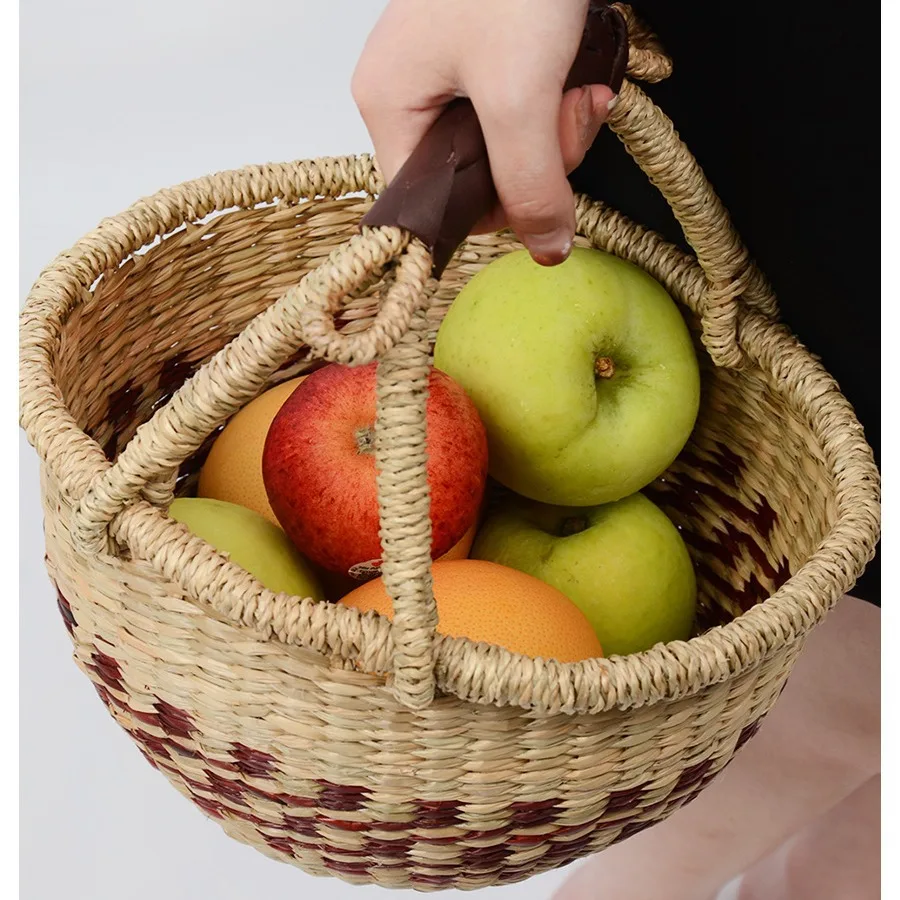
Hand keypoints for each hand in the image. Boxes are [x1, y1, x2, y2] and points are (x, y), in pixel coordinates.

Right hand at [352, 0, 617, 265]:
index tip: (533, 196)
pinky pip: (521, 113)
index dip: (485, 212)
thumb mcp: (519, 95)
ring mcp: (450, 74)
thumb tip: (545, 249)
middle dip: (535, 163)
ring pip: (505, 150)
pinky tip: (580, 82)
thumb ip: (532, 184)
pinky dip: (557, 107)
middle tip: (567, 122)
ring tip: (580, 93)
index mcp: (389, 104)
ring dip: (556, 135)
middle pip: (474, 178)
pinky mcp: (488, 59)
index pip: (426, 203)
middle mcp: (410, 93)